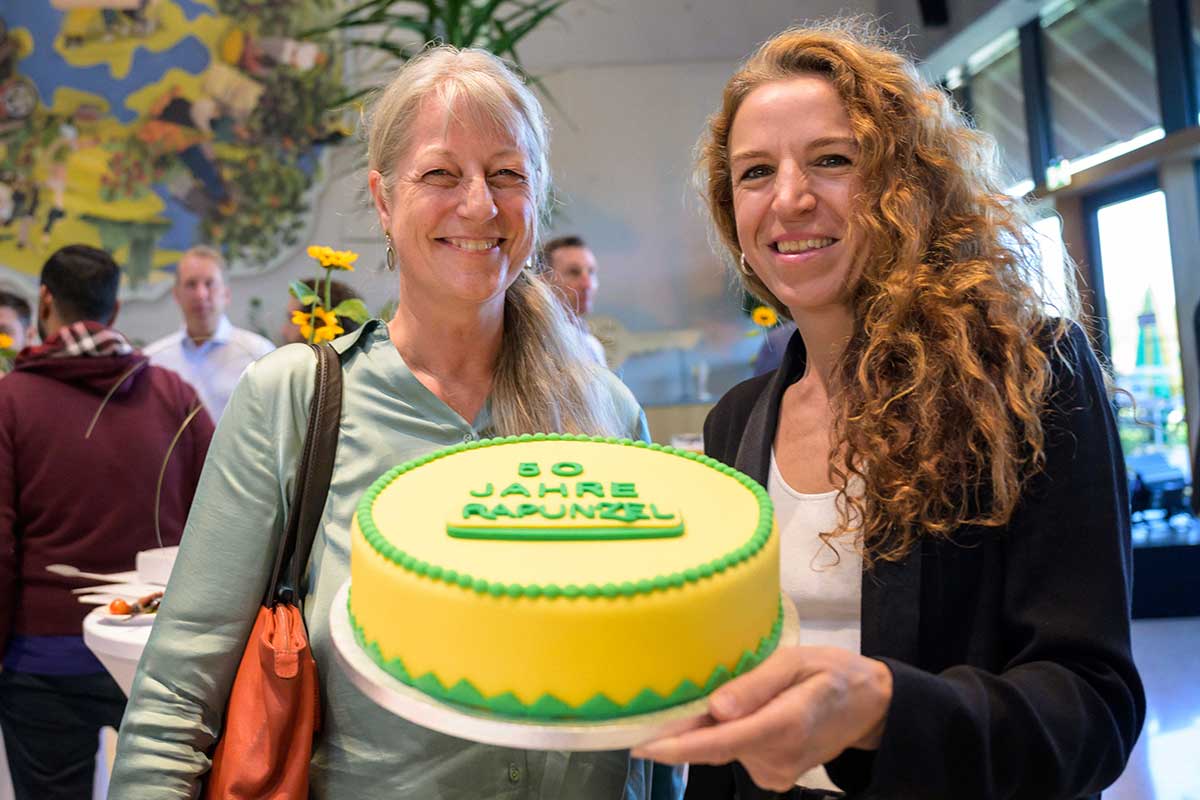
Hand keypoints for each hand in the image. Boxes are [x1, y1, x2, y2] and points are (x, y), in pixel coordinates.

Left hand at [632, 646, 891, 791]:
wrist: (871, 705)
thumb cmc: (833, 672)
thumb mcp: (797, 662)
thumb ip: (756, 685)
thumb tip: (715, 709)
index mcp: (785, 725)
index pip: (722, 742)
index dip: (679, 747)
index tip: (642, 746)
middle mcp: (778, 758)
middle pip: (716, 747)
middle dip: (685, 731)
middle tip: (658, 709)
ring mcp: (777, 773)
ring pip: (724, 750)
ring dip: (710, 729)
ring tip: (732, 695)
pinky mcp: (775, 776)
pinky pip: (737, 754)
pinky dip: (727, 735)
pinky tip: (741, 714)